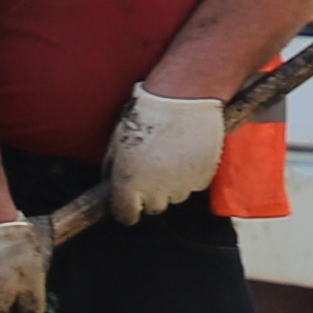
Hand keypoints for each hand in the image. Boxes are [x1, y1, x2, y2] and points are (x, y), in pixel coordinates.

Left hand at [105, 84, 227, 225]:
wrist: (183, 95)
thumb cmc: (146, 113)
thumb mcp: (117, 139)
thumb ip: (112, 168)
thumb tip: (110, 184)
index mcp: (128, 182)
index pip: (125, 216)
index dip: (126, 209)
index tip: (128, 201)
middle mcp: (154, 190)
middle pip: (153, 207)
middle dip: (151, 194)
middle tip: (152, 168)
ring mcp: (181, 186)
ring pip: (175, 196)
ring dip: (172, 184)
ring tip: (172, 154)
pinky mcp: (202, 178)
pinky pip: (194, 185)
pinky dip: (190, 174)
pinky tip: (186, 152)